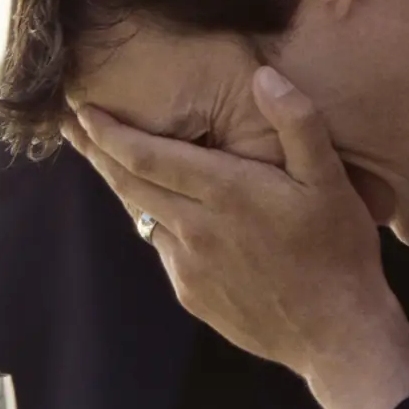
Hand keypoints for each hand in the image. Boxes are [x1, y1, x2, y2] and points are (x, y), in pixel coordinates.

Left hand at [68, 67, 408, 408]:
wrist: (336, 332)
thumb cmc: (338, 249)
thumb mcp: (330, 178)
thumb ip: (297, 122)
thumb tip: (264, 76)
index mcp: (226, 192)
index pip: (146, 156)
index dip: (108, 133)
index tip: (81, 111)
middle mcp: (196, 229)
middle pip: (128, 184)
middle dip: (96, 151)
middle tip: (70, 126)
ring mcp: (189, 266)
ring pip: (142, 216)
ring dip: (122, 185)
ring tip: (110, 161)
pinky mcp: (192, 293)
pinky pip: (163, 247)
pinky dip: (153, 221)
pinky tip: (164, 212)